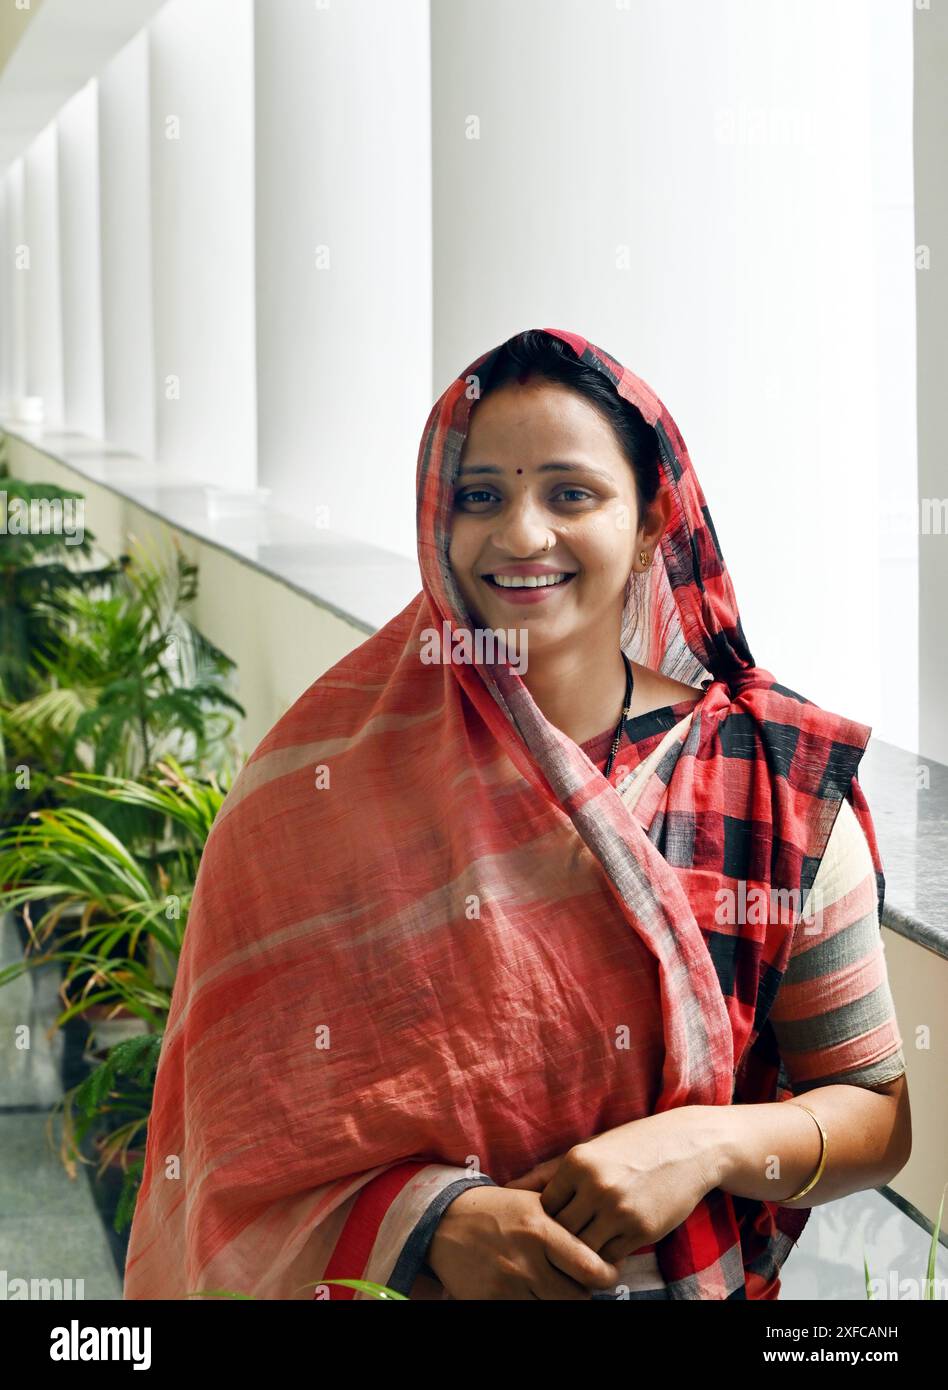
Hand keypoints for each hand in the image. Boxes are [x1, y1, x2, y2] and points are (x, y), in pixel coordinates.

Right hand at [425, 1184, 622, 1299]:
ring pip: (554, 1308)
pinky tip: (530, 1289)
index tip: (606, 1271)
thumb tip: (604, 1243)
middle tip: (578, 1279)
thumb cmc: (497, 1209)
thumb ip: (566, 1221)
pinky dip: (534, 1303)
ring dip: (559, 1299)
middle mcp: (525, 1261)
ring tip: (553, 1283)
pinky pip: (527, 1312)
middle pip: (577, 1296)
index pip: (590, 1268)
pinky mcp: (490, 1302)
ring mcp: (507, 1285)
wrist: (444, 1222)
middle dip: (582, 1290)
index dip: (606, 1274)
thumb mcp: (532, 1203)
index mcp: (540, 1230)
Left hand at [503, 1106, 720, 1264]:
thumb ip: (548, 1172)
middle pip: (559, 1232)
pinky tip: (609, 1246)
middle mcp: (594, 1185)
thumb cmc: (632, 1146)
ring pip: (582, 1250)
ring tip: (584, 1249)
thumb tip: (506, 1190)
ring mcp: (618, 1209)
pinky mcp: (641, 1229)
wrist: (687, 1146)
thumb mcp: (590, 1149)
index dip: (546, 1220)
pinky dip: (605, 1256)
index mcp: (577, 1161)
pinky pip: (609, 1257)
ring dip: (582, 1253)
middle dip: (560, 1241)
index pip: (543, 1208)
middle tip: (563, 1245)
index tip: (554, 1222)